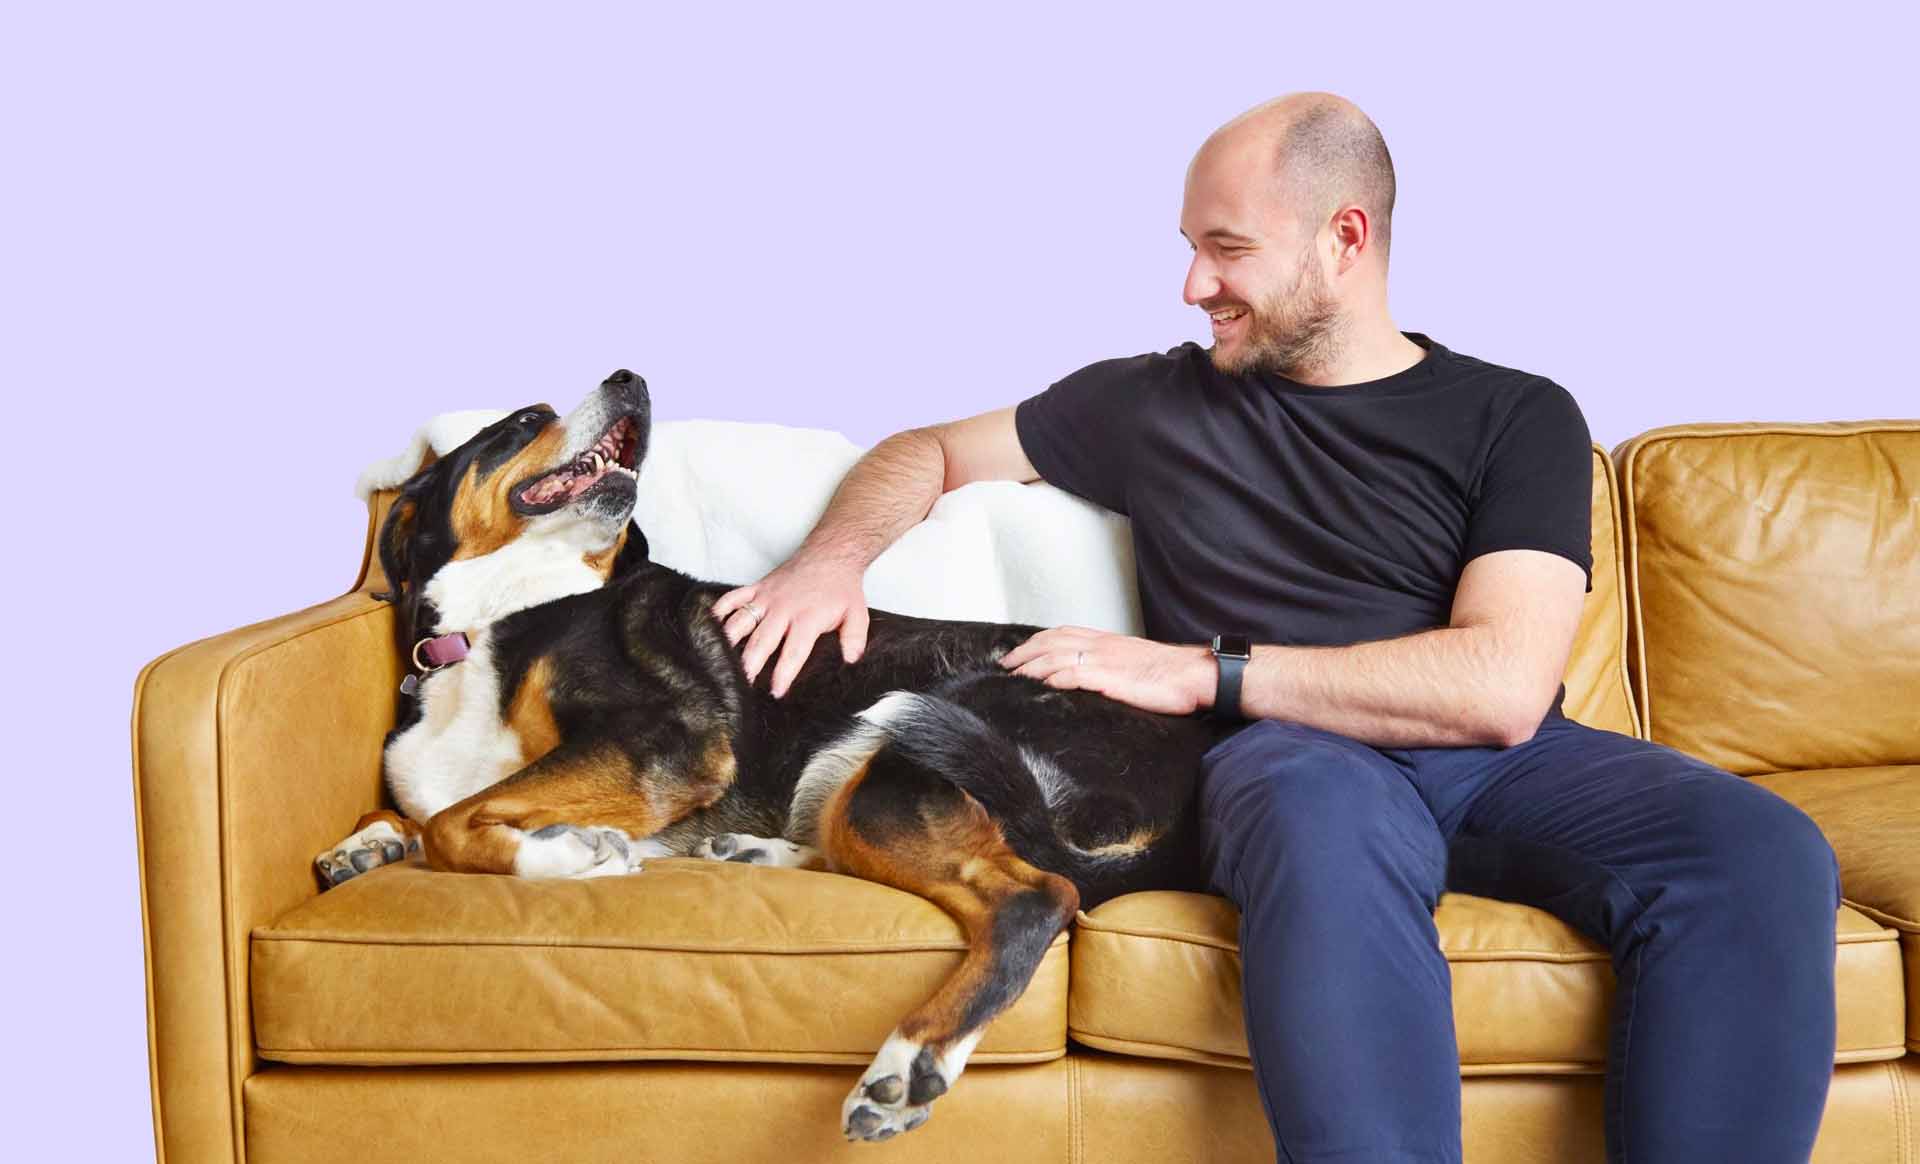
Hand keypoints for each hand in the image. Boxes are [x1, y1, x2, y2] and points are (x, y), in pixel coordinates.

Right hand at [711, 554, 869, 697]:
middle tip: (740, 683)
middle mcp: (783, 609)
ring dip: (728, 641)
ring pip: (741, 621)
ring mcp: (767, 597)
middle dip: (749, 664)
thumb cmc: (840, 587)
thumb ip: (854, 638)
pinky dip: (719, 610)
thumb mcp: (857, 613)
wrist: (830, 555)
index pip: (794, 651)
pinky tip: (708, 626)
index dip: (783, 673)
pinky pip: (733, 598)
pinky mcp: (758, 588)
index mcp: (807, 618)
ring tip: (716, 660)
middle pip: (761, 641)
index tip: (776, 691)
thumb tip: (851, 660)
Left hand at [999, 626, 1212, 715]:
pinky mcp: (1110, 677)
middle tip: (1005, 665)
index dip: (1037, 641)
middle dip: (1025, 652)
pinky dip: (1052, 677)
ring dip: (1030, 666)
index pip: (1063, 633)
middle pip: (1052, 641)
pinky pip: (1073, 674)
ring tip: (1013, 676)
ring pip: (1056, 655)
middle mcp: (1102, 645)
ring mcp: (1105, 660)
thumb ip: (1114, 665)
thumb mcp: (1136, 663)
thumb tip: (1098, 675)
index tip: (1020, 652)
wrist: (1196, 676)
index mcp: (1108, 641)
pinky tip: (1040, 685)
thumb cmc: (1172, 675)